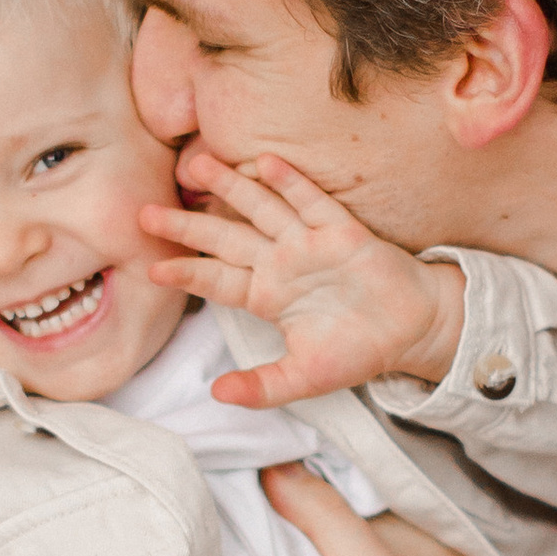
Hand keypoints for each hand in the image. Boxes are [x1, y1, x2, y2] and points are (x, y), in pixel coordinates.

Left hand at [141, 149, 464, 409]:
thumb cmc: (357, 351)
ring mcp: (308, 244)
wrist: (411, 330)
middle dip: (186, 226)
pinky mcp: (342, 232)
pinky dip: (289, 183)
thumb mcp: (303, 378)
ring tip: (198, 164)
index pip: (217, 281)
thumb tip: (215, 394)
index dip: (186, 273)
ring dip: (230, 188)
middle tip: (145, 212)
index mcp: (267, 296)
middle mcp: (281, 264)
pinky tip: (265, 162)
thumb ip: (261, 387)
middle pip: (225, 239)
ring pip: (261, 209)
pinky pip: (311, 202)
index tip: (152, 268)